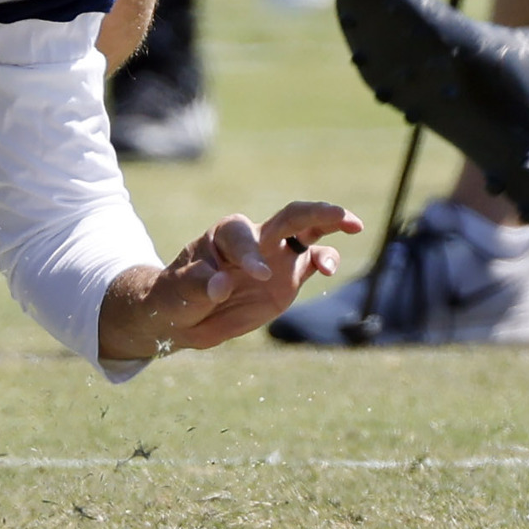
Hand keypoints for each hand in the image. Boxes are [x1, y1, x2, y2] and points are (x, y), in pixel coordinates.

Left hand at [107, 202, 363, 358]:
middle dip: (317, 212)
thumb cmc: (176, 296)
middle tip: (340, 215)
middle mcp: (256, 239)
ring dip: (331, 225)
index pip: (244, 236)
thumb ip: (199, 285)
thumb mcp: (178, 292)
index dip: (251, 254)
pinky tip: (329, 269)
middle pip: (290, 216)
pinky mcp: (289, 277)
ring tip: (352, 228)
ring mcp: (276, 256)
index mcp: (226, 235)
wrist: (183, 316)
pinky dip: (326, 260)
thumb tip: (221, 284)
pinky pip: (314, 262)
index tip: (258, 276)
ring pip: (310, 232)